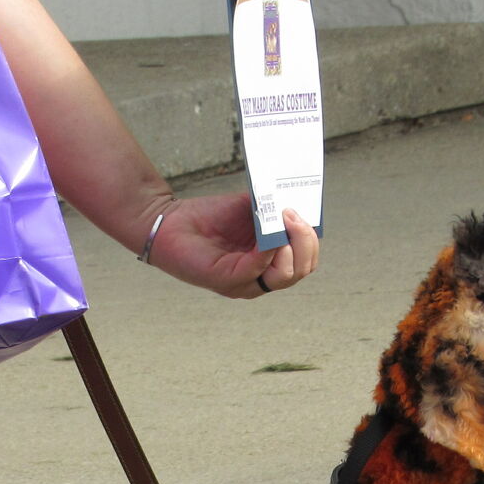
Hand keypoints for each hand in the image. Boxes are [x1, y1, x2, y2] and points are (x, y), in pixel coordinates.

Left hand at [145, 195, 319, 299]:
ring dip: (291, 246)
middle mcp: (260, 277)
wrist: (171, 221)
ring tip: (283, 219)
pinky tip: (267, 234)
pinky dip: (266, 252)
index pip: (306, 262)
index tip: (303, 212)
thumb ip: (273, 209)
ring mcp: (244, 283)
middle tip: (294, 215)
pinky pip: (256, 271)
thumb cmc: (210, 217)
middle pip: (301, 270)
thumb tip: (297, 200)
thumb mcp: (251, 209)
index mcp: (270, 262)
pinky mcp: (226, 281)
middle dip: (306, 242)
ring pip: (285, 276)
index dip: (311, 239)